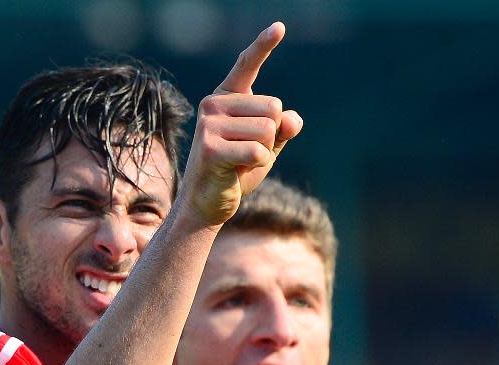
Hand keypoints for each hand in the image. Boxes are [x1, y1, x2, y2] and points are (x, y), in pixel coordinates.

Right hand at [182, 21, 302, 226]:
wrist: (207, 203)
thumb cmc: (236, 171)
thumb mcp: (267, 146)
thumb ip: (282, 128)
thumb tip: (291, 119)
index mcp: (226, 98)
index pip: (247, 66)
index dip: (264, 45)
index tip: (280, 26)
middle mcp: (213, 105)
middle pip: (273, 107)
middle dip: (271, 136)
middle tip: (246, 153)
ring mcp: (209, 125)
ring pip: (267, 130)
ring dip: (263, 152)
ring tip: (239, 162)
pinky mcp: (210, 148)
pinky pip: (258, 151)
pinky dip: (257, 164)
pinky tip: (234, 172)